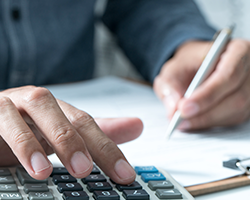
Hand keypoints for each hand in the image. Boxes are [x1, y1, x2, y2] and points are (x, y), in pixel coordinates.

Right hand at [0, 86, 142, 183]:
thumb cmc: (28, 128)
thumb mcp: (63, 134)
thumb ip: (98, 132)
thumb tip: (138, 125)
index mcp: (59, 109)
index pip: (88, 125)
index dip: (107, 148)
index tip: (125, 175)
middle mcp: (39, 103)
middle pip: (64, 116)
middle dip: (77, 141)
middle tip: (85, 169)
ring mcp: (13, 105)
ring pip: (31, 112)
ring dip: (40, 140)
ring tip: (46, 171)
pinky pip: (0, 122)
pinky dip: (14, 141)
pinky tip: (23, 165)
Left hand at [154, 39, 249, 129]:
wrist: (197, 67)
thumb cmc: (189, 64)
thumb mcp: (174, 67)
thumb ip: (170, 84)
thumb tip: (173, 106)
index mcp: (237, 50)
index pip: (228, 74)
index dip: (207, 94)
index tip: (184, 108)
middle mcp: (249, 70)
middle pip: (236, 97)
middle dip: (205, 112)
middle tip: (180, 120)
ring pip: (235, 111)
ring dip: (206, 120)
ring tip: (182, 122)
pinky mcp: (247, 105)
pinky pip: (233, 119)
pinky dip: (211, 123)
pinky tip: (194, 121)